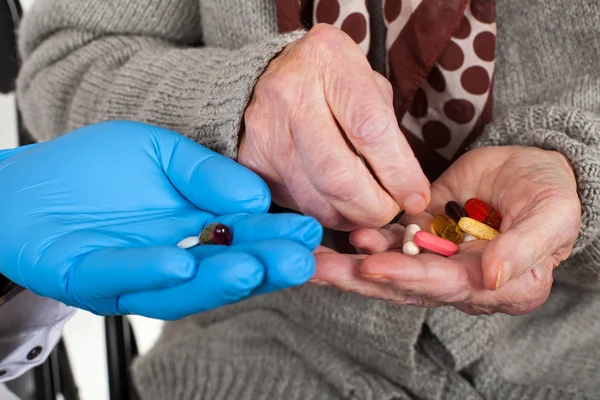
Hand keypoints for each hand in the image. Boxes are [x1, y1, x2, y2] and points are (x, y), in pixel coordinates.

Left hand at [0, 121, 321, 319]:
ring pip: (181, 284)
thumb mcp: (159, 152)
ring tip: (251, 268)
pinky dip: (150, 272)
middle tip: (298, 260)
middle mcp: (171, 259)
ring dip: (217, 278)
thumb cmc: (93, 168)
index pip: (242, 236)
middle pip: (222, 266)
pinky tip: (178, 264)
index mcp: (192, 231)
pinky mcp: (89, 279)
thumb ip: (206, 172)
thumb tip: (255, 195)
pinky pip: (122, 276)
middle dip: (262, 265)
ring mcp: (133, 275)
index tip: (308, 231)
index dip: (275, 237)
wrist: (26, 183)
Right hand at [239, 24, 429, 229]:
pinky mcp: (252, 161)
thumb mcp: (365, 84)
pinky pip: (297, 204)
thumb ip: (387, 130)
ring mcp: (265, 131)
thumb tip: (406, 191)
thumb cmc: (329, 82)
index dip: (398, 173)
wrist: (263, 78)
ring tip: (367, 208)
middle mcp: (290, 93)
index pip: (370, 130)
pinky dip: (325, 213)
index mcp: (328, 59)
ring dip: (351, 216)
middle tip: (392, 210)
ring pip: (317, 200)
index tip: (415, 196)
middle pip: (339, 176)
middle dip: (374, 206)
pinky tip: (338, 203)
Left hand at [311, 146, 580, 315]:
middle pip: (403, 285)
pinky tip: (335, 234)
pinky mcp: (422, 231)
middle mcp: (458, 280)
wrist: (535, 169)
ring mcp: (435, 256)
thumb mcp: (551, 218)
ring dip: (350, 263)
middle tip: (317, 270)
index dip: (406, 277)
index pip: (444, 285)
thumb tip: (491, 278)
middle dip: (358, 279)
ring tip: (313, 256)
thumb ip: (524, 249)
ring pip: (388, 265)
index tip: (371, 266)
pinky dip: (365, 237)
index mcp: (494, 286)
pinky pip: (389, 237)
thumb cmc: (552, 195)